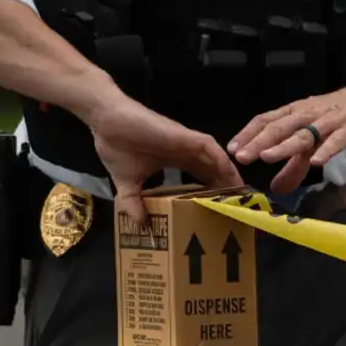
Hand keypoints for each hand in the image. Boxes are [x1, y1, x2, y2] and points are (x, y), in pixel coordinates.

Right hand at [86, 91, 243, 221]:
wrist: (105, 121)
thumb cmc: (116, 146)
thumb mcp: (126, 183)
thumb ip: (133, 202)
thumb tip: (140, 224)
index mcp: (173, 160)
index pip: (200, 177)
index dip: (212, 190)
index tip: (222, 207)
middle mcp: (184, 151)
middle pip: (212, 169)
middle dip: (226, 185)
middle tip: (238, 204)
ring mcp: (185, 142)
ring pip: (215, 158)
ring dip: (228, 173)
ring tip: (239, 192)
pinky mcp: (183, 135)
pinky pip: (208, 147)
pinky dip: (219, 158)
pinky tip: (228, 173)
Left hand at [228, 81, 345, 193]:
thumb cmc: (340, 116)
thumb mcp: (314, 139)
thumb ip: (295, 166)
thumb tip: (276, 189)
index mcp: (296, 113)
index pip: (267, 120)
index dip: (249, 134)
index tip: (233, 150)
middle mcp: (309, 114)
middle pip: (281, 126)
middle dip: (260, 141)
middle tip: (242, 157)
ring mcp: (330, 120)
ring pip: (305, 133)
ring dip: (286, 145)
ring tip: (268, 157)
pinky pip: (337, 140)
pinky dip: (326, 149)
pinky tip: (317, 162)